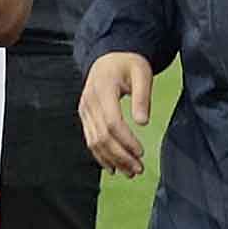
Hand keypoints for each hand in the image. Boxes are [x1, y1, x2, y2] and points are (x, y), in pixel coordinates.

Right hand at [81, 50, 157, 178]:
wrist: (108, 57)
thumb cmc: (128, 64)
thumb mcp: (142, 73)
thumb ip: (143, 96)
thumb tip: (143, 122)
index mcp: (103, 89)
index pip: (112, 122)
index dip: (126, 140)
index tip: (141, 151)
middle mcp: (89, 101)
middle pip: (102, 136)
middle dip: (120, 156)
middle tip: (138, 169)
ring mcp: (84, 110)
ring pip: (94, 142)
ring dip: (112, 160)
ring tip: (130, 172)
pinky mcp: (84, 116)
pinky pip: (90, 139)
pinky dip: (101, 156)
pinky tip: (113, 167)